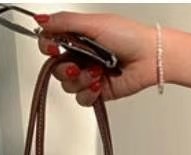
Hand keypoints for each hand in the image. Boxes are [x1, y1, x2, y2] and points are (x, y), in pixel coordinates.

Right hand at [35, 11, 158, 105]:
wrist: (150, 57)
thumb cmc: (129, 36)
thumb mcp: (93, 22)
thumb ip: (64, 22)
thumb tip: (41, 19)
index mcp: (76, 36)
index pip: (49, 42)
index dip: (47, 47)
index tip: (53, 48)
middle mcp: (81, 55)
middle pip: (56, 68)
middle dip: (65, 69)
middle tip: (77, 65)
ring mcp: (89, 74)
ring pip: (68, 85)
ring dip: (81, 80)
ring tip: (96, 72)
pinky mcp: (98, 92)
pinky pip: (82, 99)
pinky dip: (89, 93)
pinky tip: (99, 83)